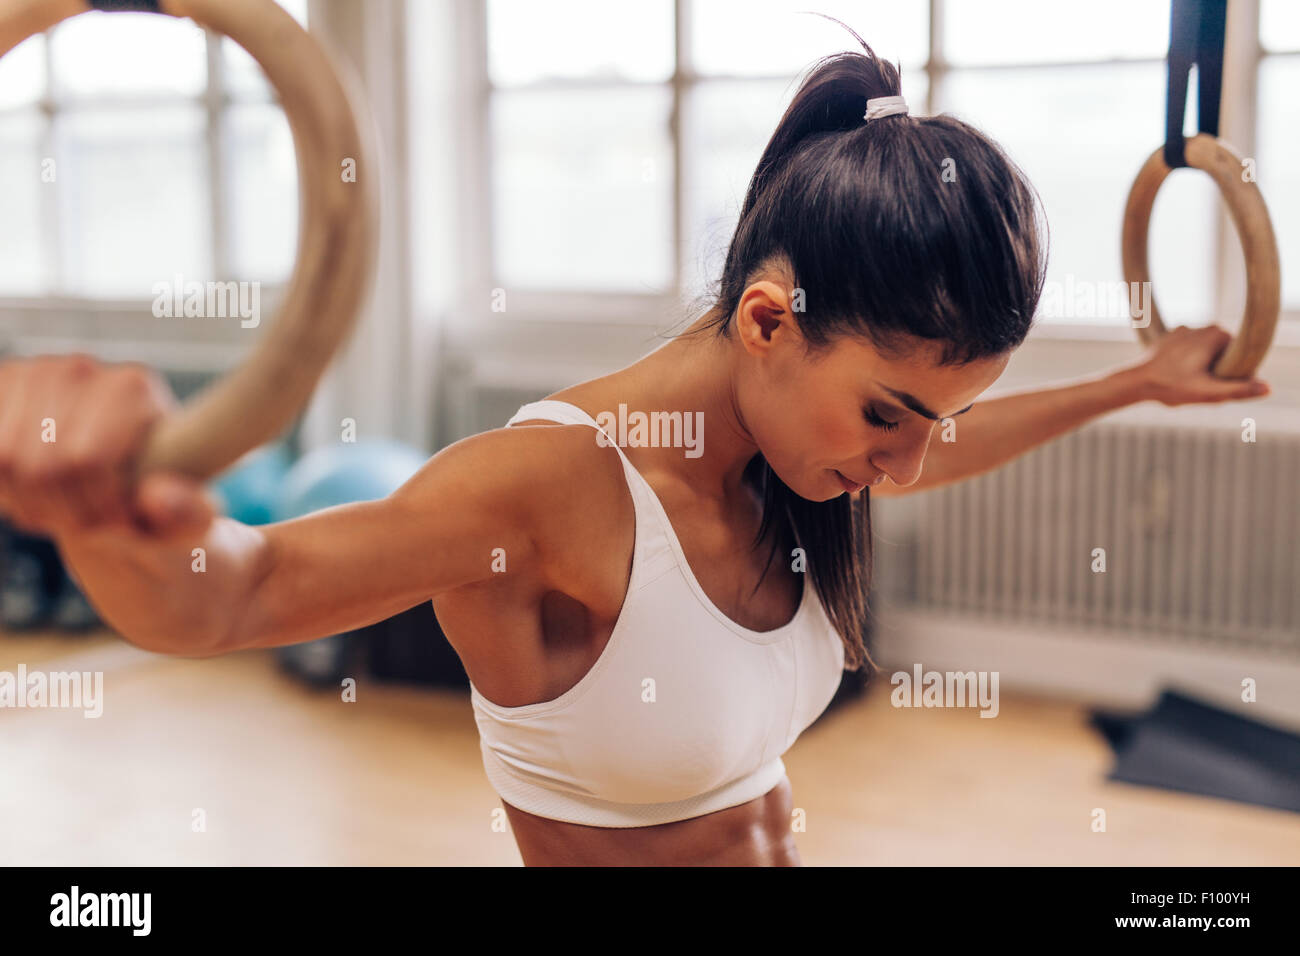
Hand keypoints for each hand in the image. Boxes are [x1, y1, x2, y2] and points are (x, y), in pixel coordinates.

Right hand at [0, 354, 217, 541]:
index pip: (87, 459)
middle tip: (92, 524)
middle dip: (67, 512)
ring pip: (9, 461)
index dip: (98, 507)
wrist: (115, 480)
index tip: (121, 523)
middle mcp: (81, 368)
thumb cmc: (157, 499)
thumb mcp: (189, 517)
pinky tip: (35, 495)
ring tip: (66, 512)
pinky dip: (6, 490)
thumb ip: (188, 513)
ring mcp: (32, 373)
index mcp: (134, 388)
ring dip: (34, 505)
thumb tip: (157, 497)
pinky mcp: (0, 388)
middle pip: (46, 465)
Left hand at [1124, 324, 1270, 406]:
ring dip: (1200, 368)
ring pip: (1204, 355)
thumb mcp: (1208, 392)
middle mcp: (1202, 325)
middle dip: (1214, 371)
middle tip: (1195, 384)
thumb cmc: (1170, 386)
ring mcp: (1184, 330)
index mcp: (1216, 333)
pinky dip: (1185, 365)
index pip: (1239, 355)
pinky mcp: (1170, 338)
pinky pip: (1188, 353)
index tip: (1210, 384)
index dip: (1230, 373)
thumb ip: (1239, 389)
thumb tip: (1268, 387)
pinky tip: (1173, 374)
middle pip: (1221, 355)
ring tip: (1182, 380)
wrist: (1133, 381)